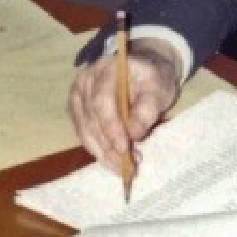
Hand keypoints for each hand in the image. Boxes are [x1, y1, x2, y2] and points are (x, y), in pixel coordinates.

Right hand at [68, 38, 179, 170]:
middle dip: (109, 146)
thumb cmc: (153, 77)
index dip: (111, 128)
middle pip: (91, 119)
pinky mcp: (77, 110)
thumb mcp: (159, 89)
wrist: (145, 68)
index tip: (124, 149)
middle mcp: (85, 81)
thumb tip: (134, 135)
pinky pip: (84, 134)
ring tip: (124, 167)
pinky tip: (113, 161)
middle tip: (129, 166)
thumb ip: (147, 109)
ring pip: (85, 131)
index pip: (101, 101)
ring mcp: (78, 95)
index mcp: (105, 69)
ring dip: (103, 153)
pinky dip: (99, 150)